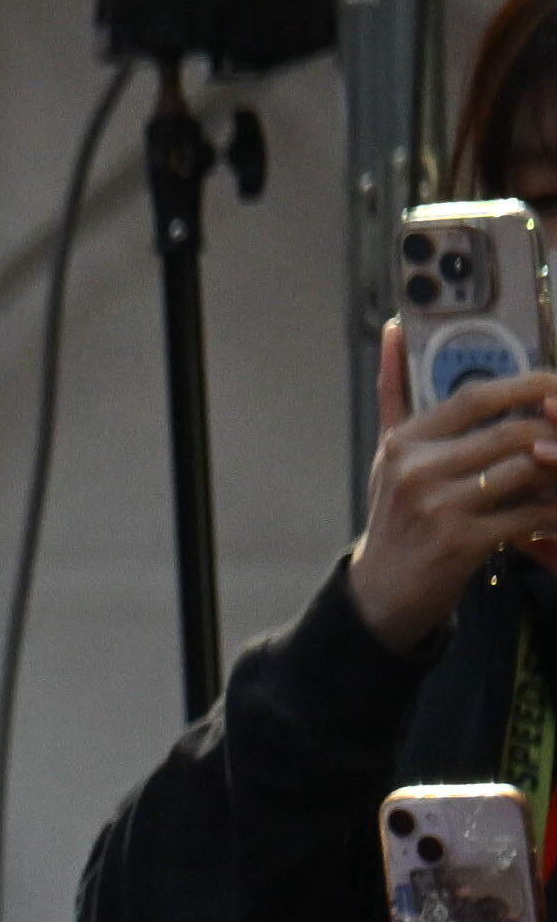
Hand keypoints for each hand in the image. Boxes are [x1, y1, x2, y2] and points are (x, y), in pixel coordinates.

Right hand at [345, 361, 556, 647]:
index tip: (556, 385)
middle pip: (512, 432)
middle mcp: (417, 469)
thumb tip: (392, 330)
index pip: (475, 397)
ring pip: (528, 470)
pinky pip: (531, 515)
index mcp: (405, 441)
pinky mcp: (462, 541)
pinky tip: (555, 514)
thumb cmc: (396, 515)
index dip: (527, 385)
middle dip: (555, 432)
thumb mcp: (389, 453)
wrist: (382, 590)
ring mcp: (439, 506)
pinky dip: (554, 513)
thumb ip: (395, 392)